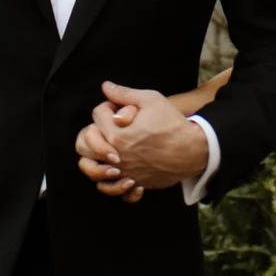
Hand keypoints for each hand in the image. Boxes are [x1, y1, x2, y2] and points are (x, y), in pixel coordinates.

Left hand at [76, 84, 206, 201]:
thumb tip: (106, 87)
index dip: (107, 107)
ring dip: (92, 157)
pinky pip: (109, 188)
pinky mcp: (132, 182)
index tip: (117, 109)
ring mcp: (122, 171)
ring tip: (101, 149)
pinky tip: (113, 170)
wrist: (192, 150)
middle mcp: (115, 155)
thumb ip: (124, 94)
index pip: (97, 115)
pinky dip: (107, 182)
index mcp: (117, 134)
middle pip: (84, 143)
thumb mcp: (151, 100)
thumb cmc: (172, 124)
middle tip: (104, 127)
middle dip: (92, 130)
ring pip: (90, 169)